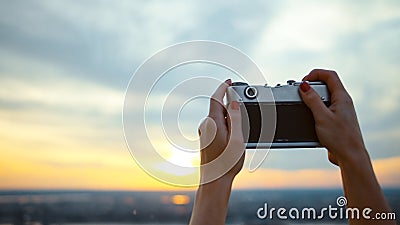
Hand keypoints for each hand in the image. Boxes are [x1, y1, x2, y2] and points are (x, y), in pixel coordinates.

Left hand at [189, 79, 244, 224]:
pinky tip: (234, 138)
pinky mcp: (206, 139)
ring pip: (219, 118)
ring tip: (240, 132)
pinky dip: (227, 125)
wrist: (214, 181)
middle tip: (244, 109)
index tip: (229, 81)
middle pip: (218, 107)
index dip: (223, 87)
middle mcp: (205, 126)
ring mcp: (204, 133)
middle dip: (230, 105)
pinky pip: (217, 125)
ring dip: (230, 118)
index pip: (216, 98)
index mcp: (212, 123)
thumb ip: (236, 119)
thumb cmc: (226, 163)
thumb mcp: (237, 139)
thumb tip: (234, 103)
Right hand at [298, 69, 366, 165]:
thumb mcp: (322, 116)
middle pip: (326, 85)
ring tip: (304, 105)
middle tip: (301, 93)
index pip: (330, 76)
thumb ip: (312, 100)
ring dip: (312, 100)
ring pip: (324, 98)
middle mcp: (343, 103)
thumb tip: (304, 86)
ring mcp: (340, 112)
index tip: (303, 82)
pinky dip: (315, 111)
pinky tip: (310, 119)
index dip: (315, 74)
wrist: (350, 156)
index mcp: (342, 97)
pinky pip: (324, 110)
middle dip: (312, 87)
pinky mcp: (336, 121)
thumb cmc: (340, 138)